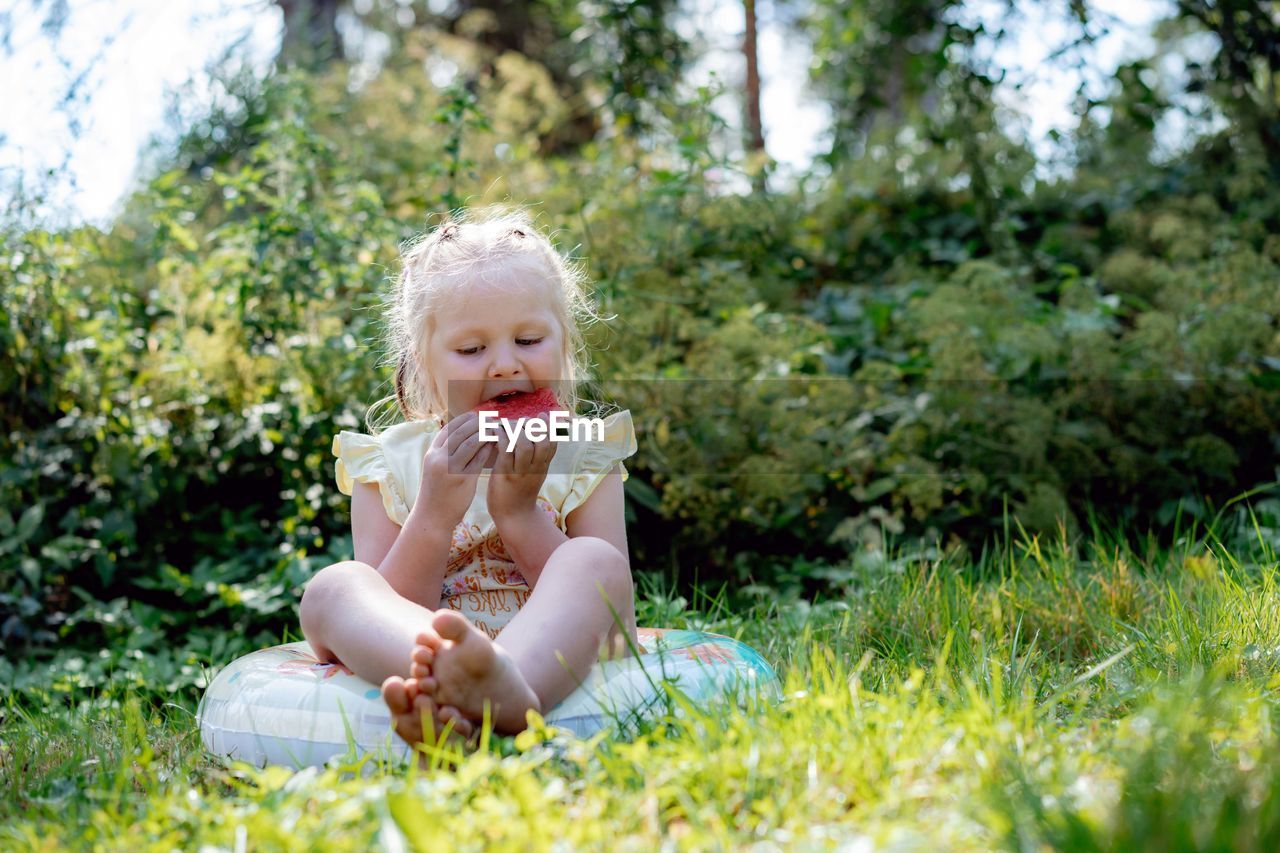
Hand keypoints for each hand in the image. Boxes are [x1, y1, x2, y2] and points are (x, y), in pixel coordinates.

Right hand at [408, 412, 497, 534]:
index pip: (448, 428)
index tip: (476, 415)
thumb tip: (464, 436)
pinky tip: (496, 445)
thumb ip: (446, 453)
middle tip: (491, 419)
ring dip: (485, 433)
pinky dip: (488, 449)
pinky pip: (478, 459)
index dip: (464, 419)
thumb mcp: (435, 469)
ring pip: (471, 442)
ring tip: (496, 429)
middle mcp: (438, 458)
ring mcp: (450, 468)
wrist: (431, 518)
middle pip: (460, 432)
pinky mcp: (463, 479)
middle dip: (477, 422)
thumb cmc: (436, 493)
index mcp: (431, 454)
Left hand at [486, 425, 555, 523]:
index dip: (550, 427)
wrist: (514, 517)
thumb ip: (537, 458)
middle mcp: (535, 468)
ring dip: (515, 430)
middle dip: (533, 426)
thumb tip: (534, 437)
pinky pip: (505, 451)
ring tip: (507, 425)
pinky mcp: (505, 475)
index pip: (552, 443)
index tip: (543, 415)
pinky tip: (496, 432)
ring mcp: (520, 472)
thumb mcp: (535, 474)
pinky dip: (501, 437)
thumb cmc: (521, 492)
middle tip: (522, 420)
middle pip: (542, 442)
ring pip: (524, 445)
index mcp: (543, 466)